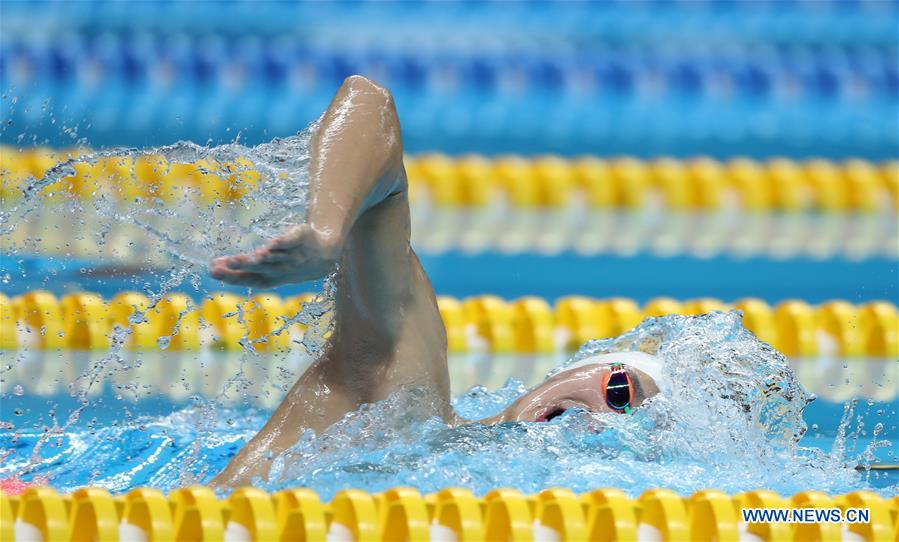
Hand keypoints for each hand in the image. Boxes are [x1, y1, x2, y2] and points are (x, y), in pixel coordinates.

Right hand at [210, 224, 340, 287]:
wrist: (322, 257)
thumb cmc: (286, 263)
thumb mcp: (263, 269)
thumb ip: (239, 268)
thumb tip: (212, 266)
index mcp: (268, 278)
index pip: (248, 279)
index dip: (231, 277)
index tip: (214, 271)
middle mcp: (279, 269)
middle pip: (259, 268)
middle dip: (243, 266)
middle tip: (226, 262)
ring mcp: (291, 255)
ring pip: (276, 257)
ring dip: (264, 258)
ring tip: (253, 255)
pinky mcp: (300, 238)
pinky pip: (292, 241)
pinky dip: (284, 243)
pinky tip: (274, 242)